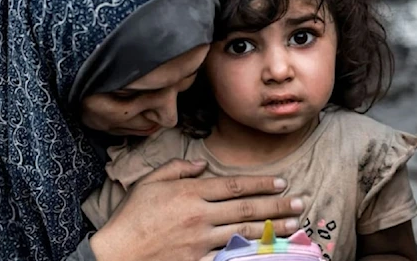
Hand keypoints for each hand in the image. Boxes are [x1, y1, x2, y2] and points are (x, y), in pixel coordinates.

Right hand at [90, 159, 303, 260]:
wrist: (116, 253)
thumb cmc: (131, 217)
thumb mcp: (149, 182)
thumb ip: (177, 168)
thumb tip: (202, 165)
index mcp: (190, 192)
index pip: (234, 185)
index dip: (260, 184)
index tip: (281, 183)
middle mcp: (200, 215)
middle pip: (246, 207)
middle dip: (277, 204)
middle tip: (299, 202)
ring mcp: (200, 241)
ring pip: (245, 231)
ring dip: (273, 228)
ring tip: (293, 224)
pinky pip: (230, 257)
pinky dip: (251, 253)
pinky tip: (268, 250)